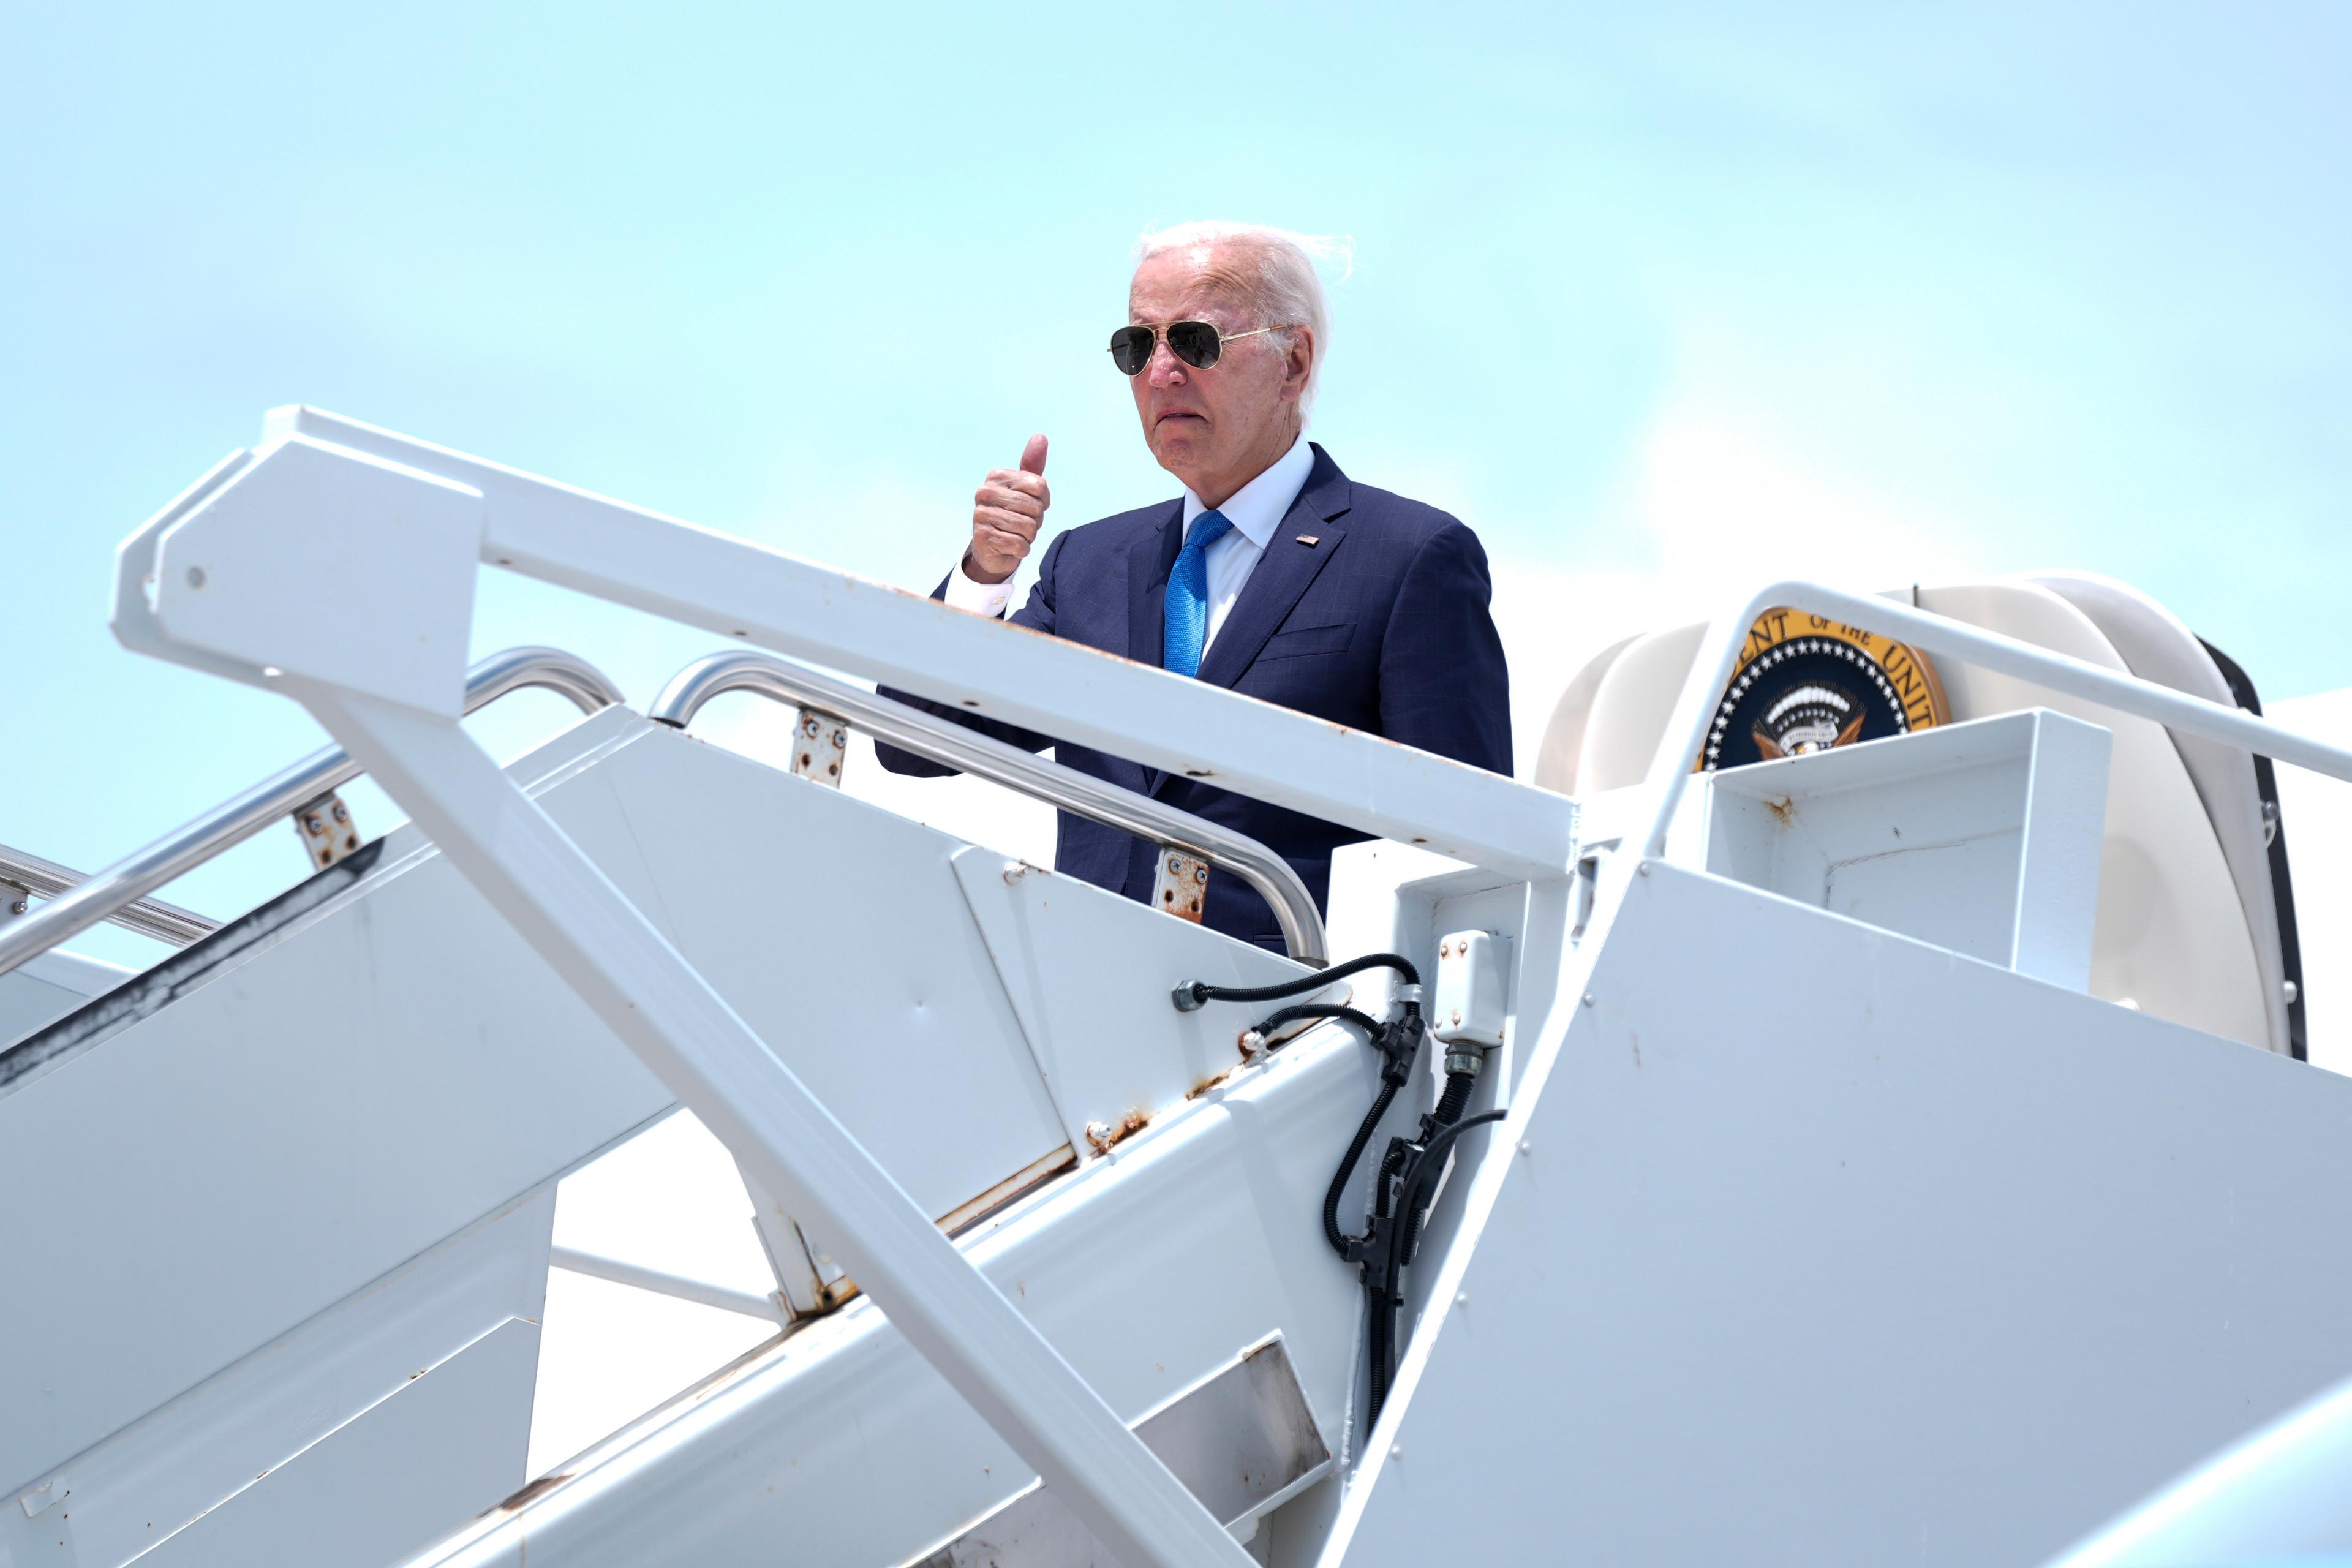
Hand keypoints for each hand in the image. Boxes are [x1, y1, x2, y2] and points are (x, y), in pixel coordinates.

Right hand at [965, 434, 1048, 584]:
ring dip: (1029, 536)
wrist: (992, 548)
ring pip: (1028, 527)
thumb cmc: (1012, 514)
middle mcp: (985, 492)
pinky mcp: (982, 537)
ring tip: (1016, 534)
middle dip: (1036, 521)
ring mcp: (981, 514)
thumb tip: (1041, 437)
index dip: (1043, 501)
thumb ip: (1033, 464)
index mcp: (996, 476)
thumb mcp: (1025, 488)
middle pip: (1035, 508)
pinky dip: (1021, 549)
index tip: (1032, 506)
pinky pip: (1019, 544)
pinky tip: (1010, 546)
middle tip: (1023, 523)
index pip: (1039, 486)